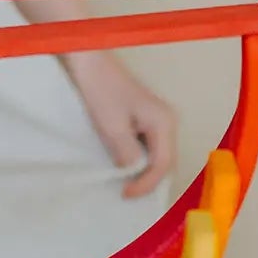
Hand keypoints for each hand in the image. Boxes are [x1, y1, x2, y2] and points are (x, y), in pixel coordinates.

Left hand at [69, 53, 176, 199]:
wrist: (90, 64)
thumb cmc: (102, 91)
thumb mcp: (113, 127)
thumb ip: (127, 153)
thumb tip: (133, 173)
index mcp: (164, 122)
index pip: (163, 164)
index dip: (146, 183)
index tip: (125, 194)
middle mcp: (168, 121)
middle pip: (165, 161)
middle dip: (148, 180)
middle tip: (127, 194)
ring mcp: (157, 119)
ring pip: (157, 155)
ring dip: (143, 171)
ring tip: (126, 185)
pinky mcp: (145, 118)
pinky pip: (148, 146)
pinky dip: (138, 160)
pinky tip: (124, 167)